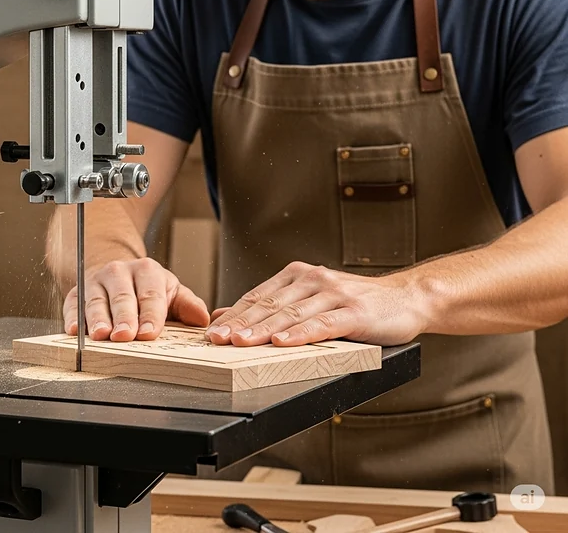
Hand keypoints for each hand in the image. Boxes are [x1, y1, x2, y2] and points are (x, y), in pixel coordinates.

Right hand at [62, 258, 209, 341]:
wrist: (117, 275)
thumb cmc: (147, 289)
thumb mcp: (170, 292)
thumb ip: (187, 304)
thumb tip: (203, 319)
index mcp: (147, 271)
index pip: (150, 294)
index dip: (151, 315)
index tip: (150, 332)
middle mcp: (120, 272)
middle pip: (122, 297)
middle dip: (124, 317)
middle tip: (125, 335)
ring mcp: (96, 281)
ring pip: (96, 300)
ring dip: (97, 319)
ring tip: (100, 335)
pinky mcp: (76, 293)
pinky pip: (72, 303)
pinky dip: (72, 316)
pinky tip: (74, 330)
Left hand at [204, 262, 429, 346]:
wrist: (406, 298)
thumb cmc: (355, 304)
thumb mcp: (310, 300)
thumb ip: (273, 305)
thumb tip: (228, 315)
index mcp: (298, 276)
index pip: (258, 296)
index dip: (234, 315)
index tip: (211, 332)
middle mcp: (313, 279)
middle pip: (270, 305)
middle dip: (241, 324)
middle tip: (216, 340)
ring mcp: (334, 294)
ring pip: (291, 314)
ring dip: (264, 329)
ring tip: (240, 343)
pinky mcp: (354, 312)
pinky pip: (322, 324)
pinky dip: (301, 334)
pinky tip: (284, 342)